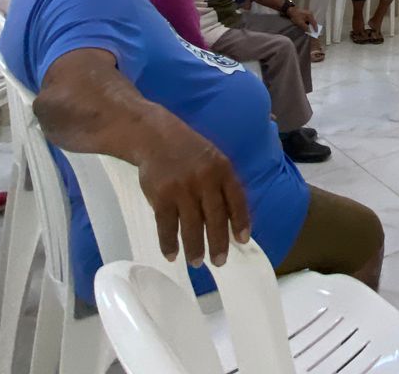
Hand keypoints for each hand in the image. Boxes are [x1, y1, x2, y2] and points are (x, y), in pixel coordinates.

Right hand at [135, 118, 250, 266]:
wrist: (156, 137)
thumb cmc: (189, 151)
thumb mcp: (213, 160)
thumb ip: (222, 185)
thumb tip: (232, 220)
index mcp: (222, 169)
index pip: (237, 200)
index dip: (240, 222)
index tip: (242, 241)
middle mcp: (204, 179)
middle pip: (215, 218)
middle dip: (218, 243)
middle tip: (219, 262)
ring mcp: (182, 189)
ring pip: (191, 226)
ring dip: (195, 248)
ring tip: (197, 262)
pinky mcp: (161, 196)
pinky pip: (167, 226)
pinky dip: (169, 243)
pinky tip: (172, 255)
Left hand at [287, 5, 315, 31]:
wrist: (291, 10)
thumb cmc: (296, 16)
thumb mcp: (300, 23)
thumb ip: (305, 27)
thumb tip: (309, 31)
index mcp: (310, 16)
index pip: (314, 23)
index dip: (315, 28)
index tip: (316, 32)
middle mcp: (310, 14)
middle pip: (313, 21)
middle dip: (313, 26)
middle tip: (314, 31)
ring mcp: (308, 13)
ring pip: (311, 20)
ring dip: (310, 24)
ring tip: (310, 29)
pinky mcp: (306, 13)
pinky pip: (308, 19)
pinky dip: (308, 22)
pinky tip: (306, 25)